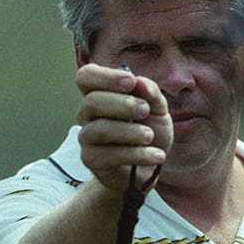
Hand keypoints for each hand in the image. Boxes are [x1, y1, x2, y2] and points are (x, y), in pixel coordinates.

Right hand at [75, 63, 171, 190]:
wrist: (148, 167)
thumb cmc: (147, 132)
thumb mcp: (157, 109)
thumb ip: (151, 93)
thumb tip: (139, 82)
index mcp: (100, 94)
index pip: (86, 76)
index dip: (105, 76)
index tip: (131, 81)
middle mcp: (87, 114)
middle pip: (92, 101)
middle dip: (122, 104)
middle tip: (145, 111)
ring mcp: (87, 138)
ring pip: (100, 129)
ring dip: (130, 131)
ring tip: (150, 136)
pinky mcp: (91, 160)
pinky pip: (111, 155)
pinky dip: (138, 154)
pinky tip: (157, 155)